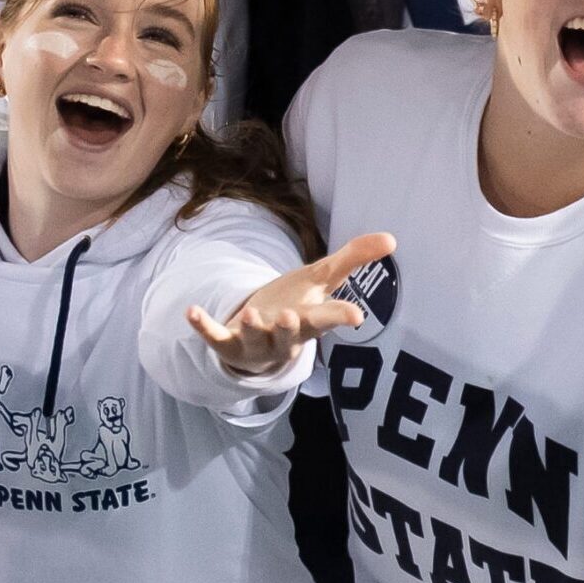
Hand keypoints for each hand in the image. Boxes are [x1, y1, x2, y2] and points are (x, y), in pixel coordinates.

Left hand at [189, 231, 393, 377]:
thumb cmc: (296, 306)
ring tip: (248, 313)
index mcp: (311, 321)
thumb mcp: (321, 280)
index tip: (356, 317)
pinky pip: (215, 337)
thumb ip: (353, 258)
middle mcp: (285, 337)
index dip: (341, 317)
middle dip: (289, 327)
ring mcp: (256, 343)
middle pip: (290, 334)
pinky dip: (204, 326)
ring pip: (254, 339)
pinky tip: (191, 312)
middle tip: (289, 316)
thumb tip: (391, 238)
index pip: (329, 318)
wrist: (259, 340)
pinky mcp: (228, 344)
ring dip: (251, 328)